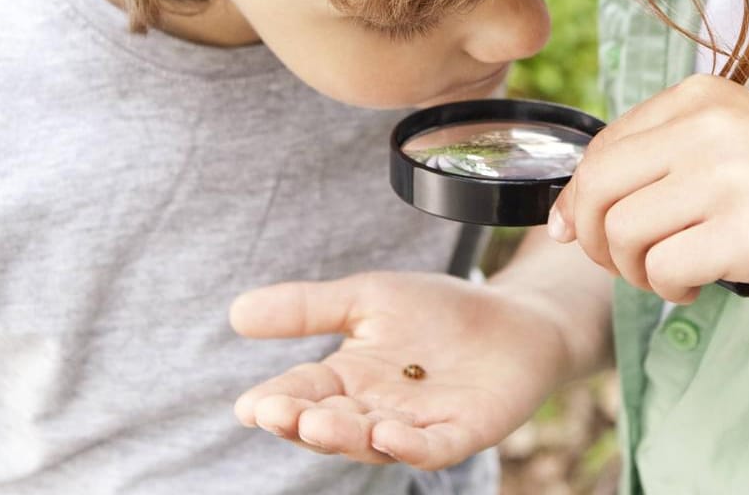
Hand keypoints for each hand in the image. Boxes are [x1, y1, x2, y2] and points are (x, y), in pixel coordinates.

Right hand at [230, 271, 574, 470]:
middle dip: (302, 422)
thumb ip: (307, 308)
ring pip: (372, 442)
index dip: (276, 402)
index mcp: (347, 381)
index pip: (303, 394)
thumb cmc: (437, 312)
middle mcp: (375, 411)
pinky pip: (432, 449)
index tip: (249, 406)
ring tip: (316, 424)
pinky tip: (388, 435)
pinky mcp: (461, 433)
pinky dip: (410, 448)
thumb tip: (235, 313)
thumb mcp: (365, 298)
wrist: (514, 317)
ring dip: (343, 437)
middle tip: (278, 414)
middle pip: (330, 424)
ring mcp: (418, 427)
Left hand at [551, 75, 748, 310]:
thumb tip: (565, 215)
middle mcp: (708, 125)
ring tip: (670, 276)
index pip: (601, 147)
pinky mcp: (742, 230)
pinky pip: (662, 267)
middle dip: (593, 238)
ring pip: (622, 231)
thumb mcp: (739, 143)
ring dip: (634, 269)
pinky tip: (696, 287)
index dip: (580, 199)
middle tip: (622, 266)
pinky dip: (668, 289)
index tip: (583, 233)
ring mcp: (725, 175)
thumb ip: (663, 160)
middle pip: (597, 186)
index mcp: (702, 97)